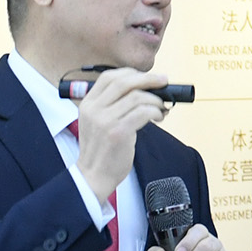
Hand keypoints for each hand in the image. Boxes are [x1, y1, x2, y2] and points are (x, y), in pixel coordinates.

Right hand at [73, 68, 168, 198]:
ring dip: (155, 100)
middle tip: (164, 82)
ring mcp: (105, 120)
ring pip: (137, 97)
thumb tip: (143, 91)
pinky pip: (143, 112)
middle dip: (149, 79)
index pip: (108, 77)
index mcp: (87, 104)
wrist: (93, 176)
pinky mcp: (118, 132)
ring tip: (161, 108)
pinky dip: (156, 111)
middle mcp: (94, 109)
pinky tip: (159, 117)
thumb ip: (112, 106)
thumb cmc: (101, 151)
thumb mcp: (97, 123)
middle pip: (124, 82)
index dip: (131, 73)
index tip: (147, 77)